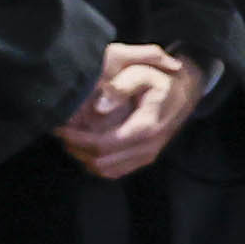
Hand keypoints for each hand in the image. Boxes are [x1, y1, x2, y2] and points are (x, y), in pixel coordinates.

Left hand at [58, 43, 200, 179]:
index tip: (60, 127)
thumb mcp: (144, 72)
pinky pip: (114, 171)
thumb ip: (121, 86)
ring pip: (106, 170)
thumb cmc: (160, 79)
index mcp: (147, 126)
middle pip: (102, 161)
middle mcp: (148, 146)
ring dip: (82, 157)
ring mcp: (147, 155)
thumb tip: (99, 107)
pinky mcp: (142, 158)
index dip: (78, 139)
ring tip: (67, 138)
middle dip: (76, 149)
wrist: (185, 92)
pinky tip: (82, 146)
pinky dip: (94, 162)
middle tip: (59, 132)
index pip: (105, 144)